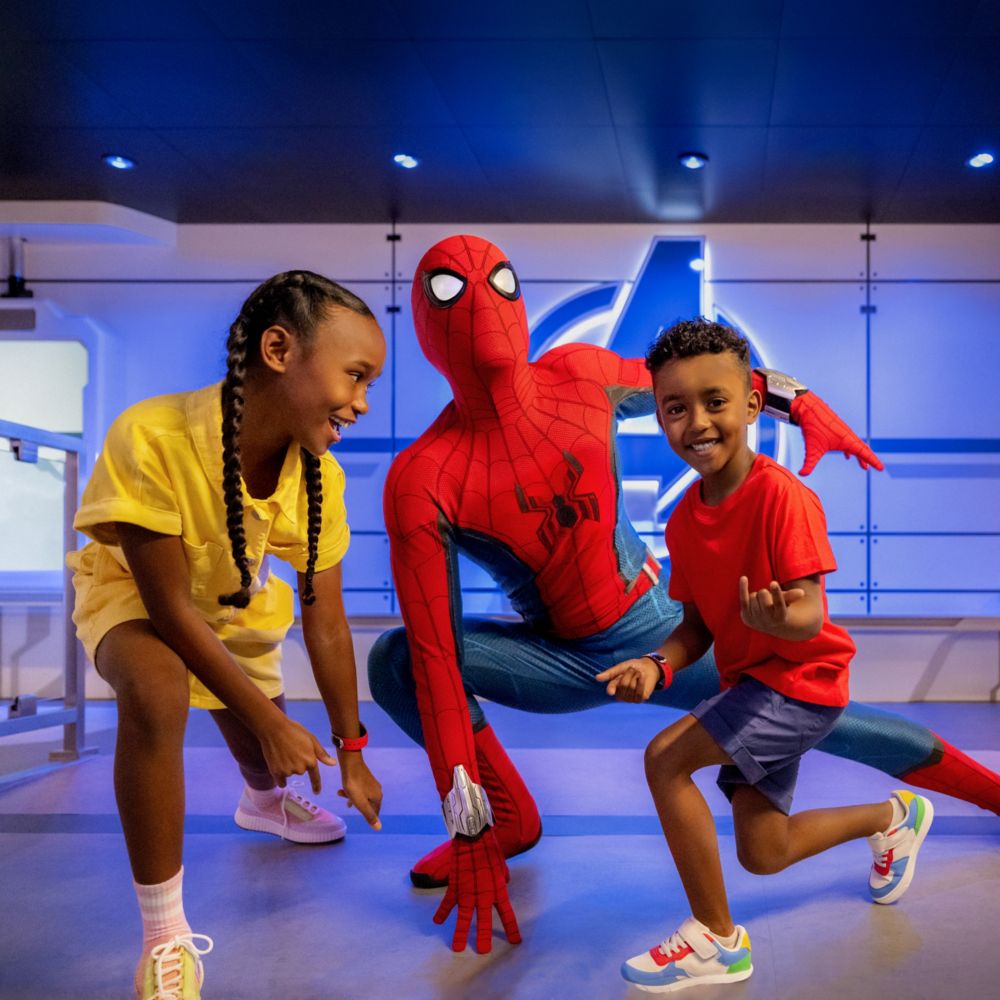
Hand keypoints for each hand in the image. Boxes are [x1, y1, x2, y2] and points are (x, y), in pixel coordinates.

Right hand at [258, 716, 336, 793]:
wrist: (274, 729)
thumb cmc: (294, 731)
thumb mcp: (311, 739)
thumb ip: (321, 754)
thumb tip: (333, 764)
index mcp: (311, 761)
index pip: (315, 777)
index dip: (316, 785)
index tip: (317, 792)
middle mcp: (301, 769)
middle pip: (301, 771)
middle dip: (298, 763)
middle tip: (292, 750)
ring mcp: (288, 771)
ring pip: (290, 773)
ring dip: (288, 767)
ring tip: (283, 753)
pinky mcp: (276, 772)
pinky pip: (280, 781)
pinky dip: (280, 776)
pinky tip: (278, 766)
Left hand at [336, 752, 382, 829]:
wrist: (350, 764)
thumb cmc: (354, 785)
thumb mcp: (360, 803)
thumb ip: (369, 816)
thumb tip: (379, 829)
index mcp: (378, 797)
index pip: (375, 813)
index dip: (365, 815)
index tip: (356, 812)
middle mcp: (377, 790)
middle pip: (368, 804)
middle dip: (356, 805)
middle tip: (347, 803)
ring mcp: (372, 783)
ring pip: (362, 796)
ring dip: (351, 798)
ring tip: (341, 794)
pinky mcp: (366, 778)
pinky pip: (360, 789)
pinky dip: (352, 792)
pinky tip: (342, 790)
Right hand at [433, 828, 520, 952]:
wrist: (474, 837)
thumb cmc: (490, 850)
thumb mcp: (501, 866)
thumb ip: (502, 879)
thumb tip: (504, 883)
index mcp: (498, 890)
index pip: (507, 914)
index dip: (511, 929)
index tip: (515, 942)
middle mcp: (484, 895)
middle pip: (483, 921)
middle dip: (483, 938)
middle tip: (482, 952)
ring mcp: (467, 892)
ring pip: (463, 917)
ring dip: (460, 933)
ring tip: (457, 948)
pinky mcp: (455, 887)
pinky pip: (447, 903)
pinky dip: (442, 912)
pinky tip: (437, 922)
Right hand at [595, 658, 663, 701]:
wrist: (648, 668)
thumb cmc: (632, 667)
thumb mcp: (620, 668)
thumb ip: (609, 673)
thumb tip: (596, 678)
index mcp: (614, 687)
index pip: (611, 688)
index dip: (611, 689)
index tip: (611, 692)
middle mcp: (621, 695)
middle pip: (623, 685)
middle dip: (628, 674)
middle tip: (632, 669)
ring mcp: (630, 699)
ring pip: (631, 688)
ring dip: (635, 677)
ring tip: (638, 673)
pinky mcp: (640, 699)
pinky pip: (639, 692)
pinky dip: (641, 683)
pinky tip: (642, 677)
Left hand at [739, 576, 805, 637]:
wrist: (769, 624)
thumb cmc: (779, 608)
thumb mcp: (786, 602)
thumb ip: (792, 596)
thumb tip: (802, 592)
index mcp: (781, 617)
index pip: (778, 603)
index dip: (776, 593)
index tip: (773, 582)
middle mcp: (768, 621)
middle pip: (763, 596)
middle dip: (764, 592)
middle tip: (765, 594)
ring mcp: (756, 620)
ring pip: (753, 597)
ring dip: (757, 596)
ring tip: (761, 602)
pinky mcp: (745, 617)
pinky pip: (743, 599)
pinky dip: (743, 588)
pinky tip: (744, 578)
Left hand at [791, 391, 883, 475]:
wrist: (808, 409)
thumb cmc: (812, 428)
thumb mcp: (811, 449)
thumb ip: (809, 464)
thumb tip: (802, 475)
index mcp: (847, 440)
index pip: (864, 453)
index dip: (873, 461)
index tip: (881, 468)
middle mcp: (849, 435)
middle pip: (863, 449)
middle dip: (868, 459)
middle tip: (876, 468)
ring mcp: (844, 432)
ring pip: (856, 445)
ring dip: (860, 455)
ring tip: (863, 466)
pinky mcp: (838, 430)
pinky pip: (848, 441)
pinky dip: (850, 450)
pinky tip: (847, 456)